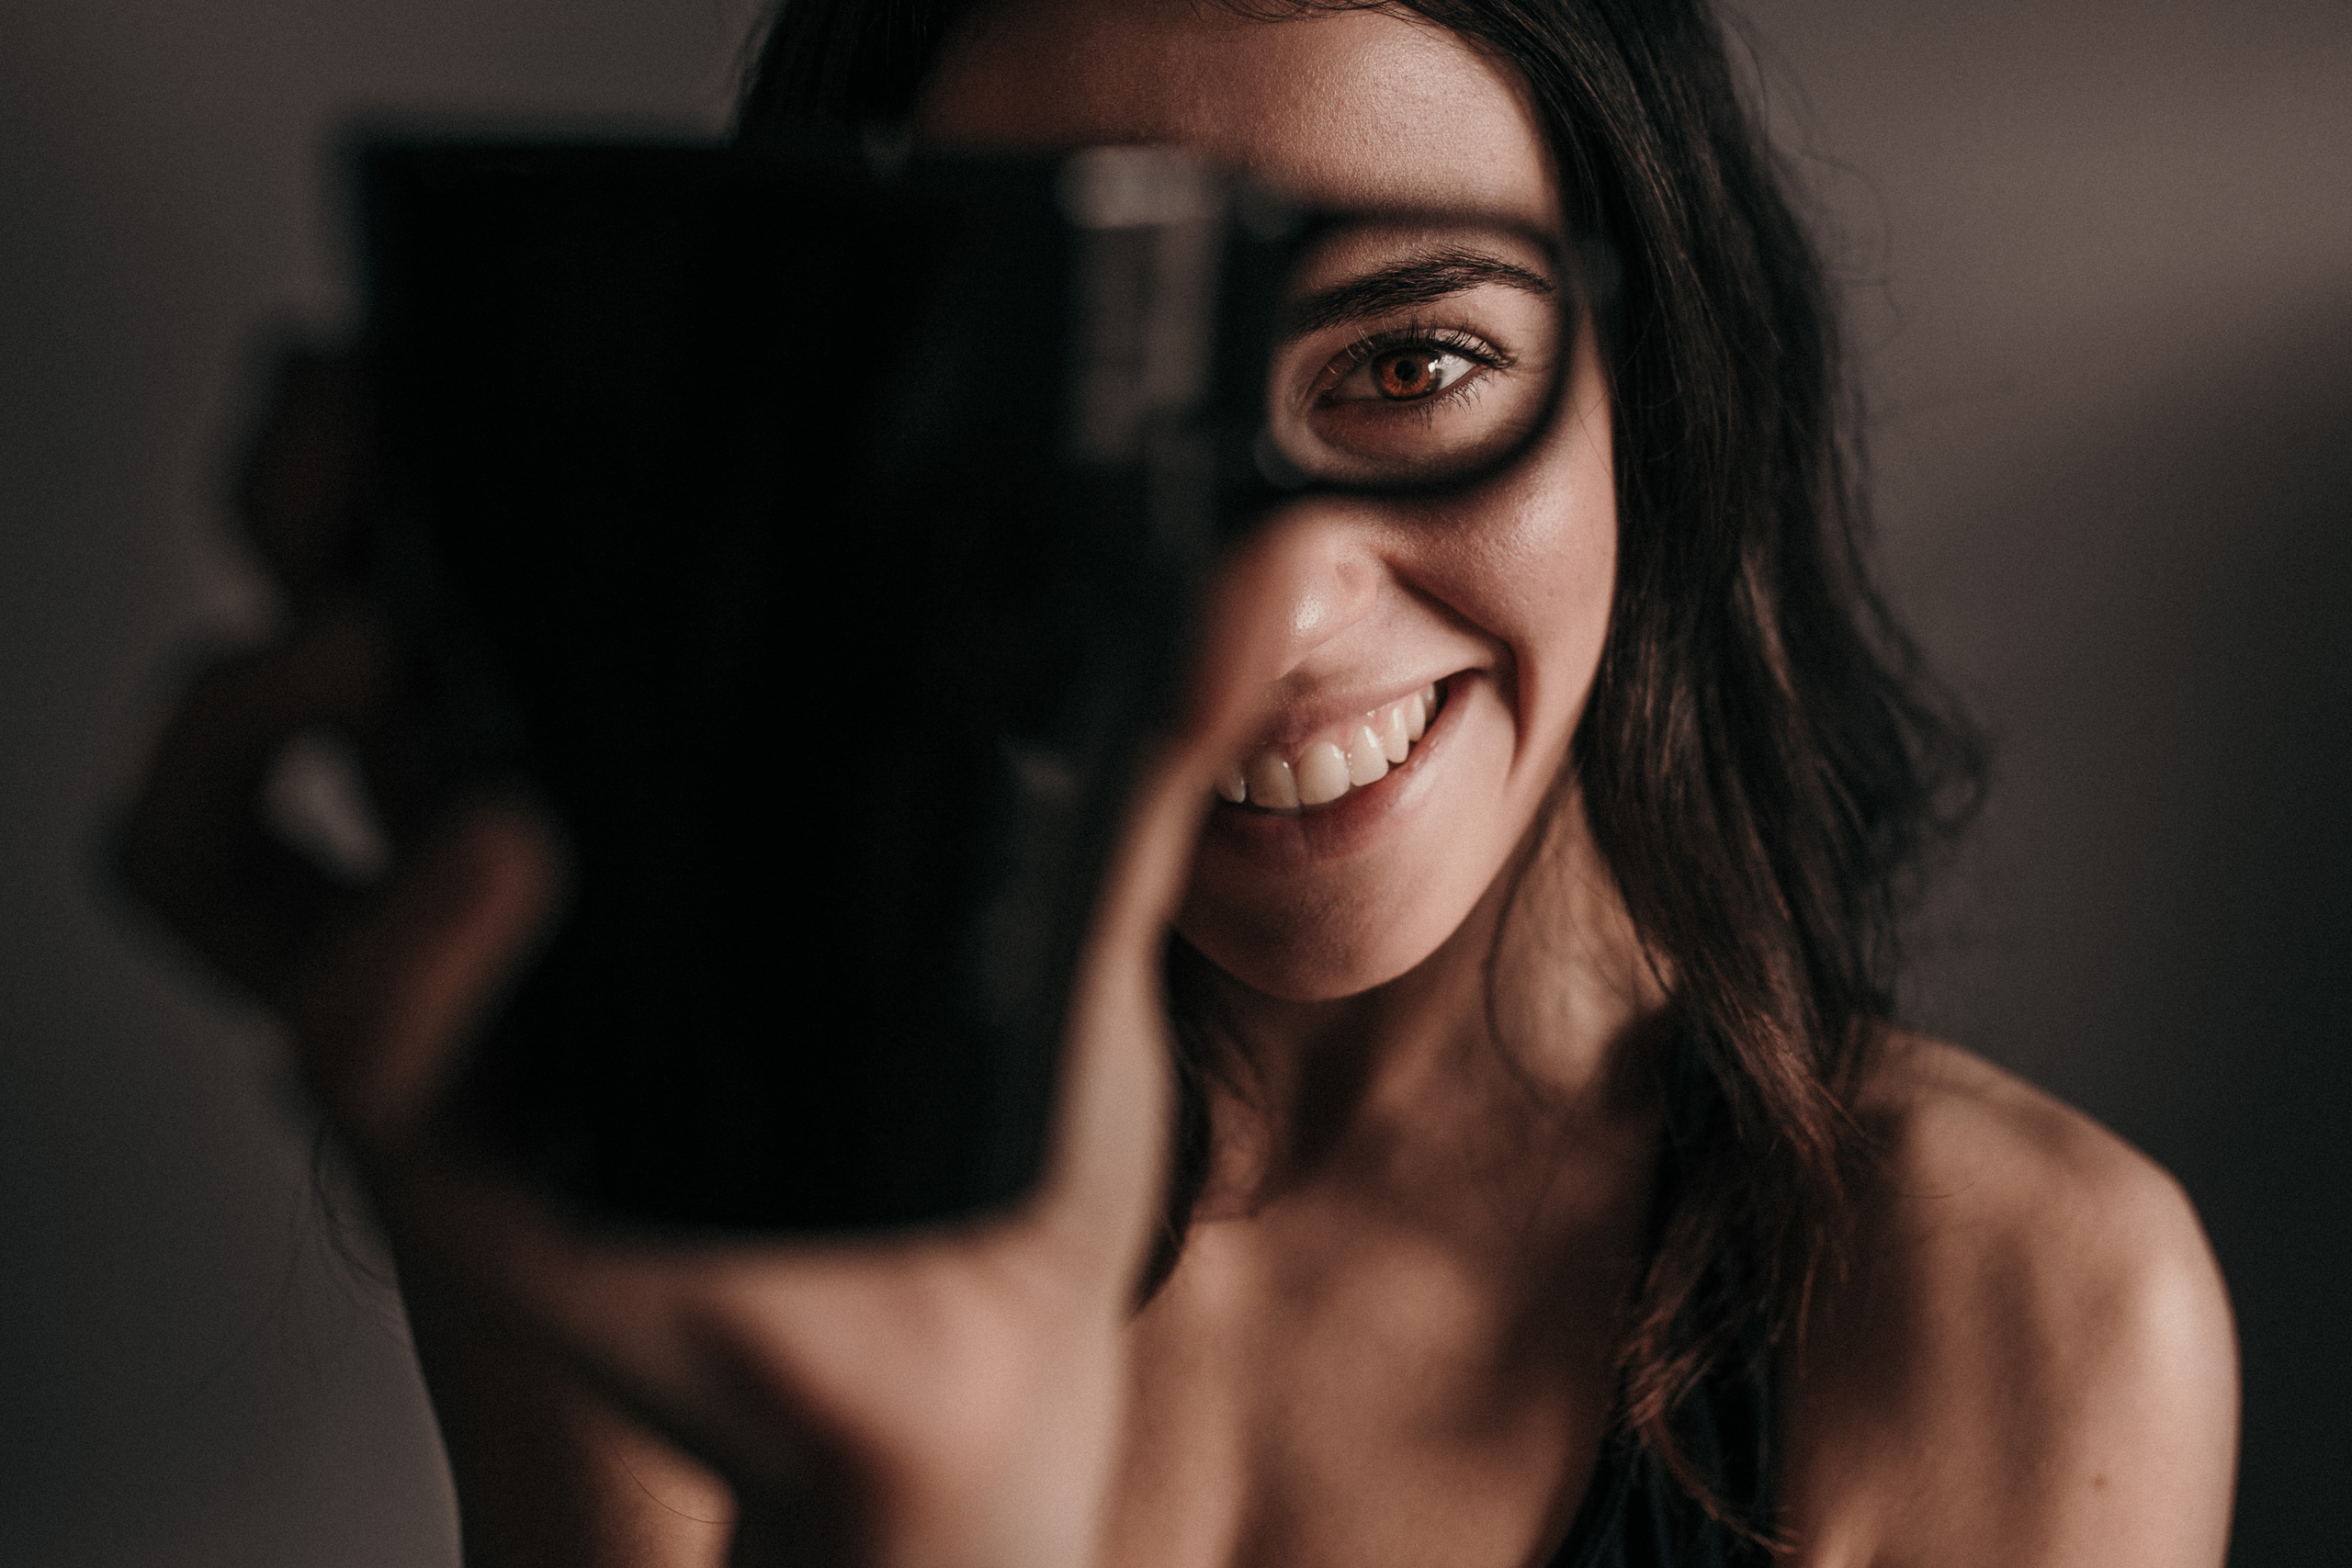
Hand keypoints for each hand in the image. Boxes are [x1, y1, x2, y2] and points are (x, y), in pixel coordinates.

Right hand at [115, 343, 1293, 1566]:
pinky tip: (504, 853)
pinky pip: (365, 1027)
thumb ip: (1148, 751)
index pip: (490, 591)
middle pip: (342, 666)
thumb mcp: (1079, 921)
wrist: (980, 1367)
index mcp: (655, 798)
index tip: (468, 356)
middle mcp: (528, 881)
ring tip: (382, 635)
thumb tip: (1272, 559)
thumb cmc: (1012, 1145)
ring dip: (289, 713)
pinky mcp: (464, 1157)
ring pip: (265, 833)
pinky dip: (413, 941)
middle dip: (320, 533)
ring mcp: (476, 1011)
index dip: (422, 460)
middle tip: (370, 440)